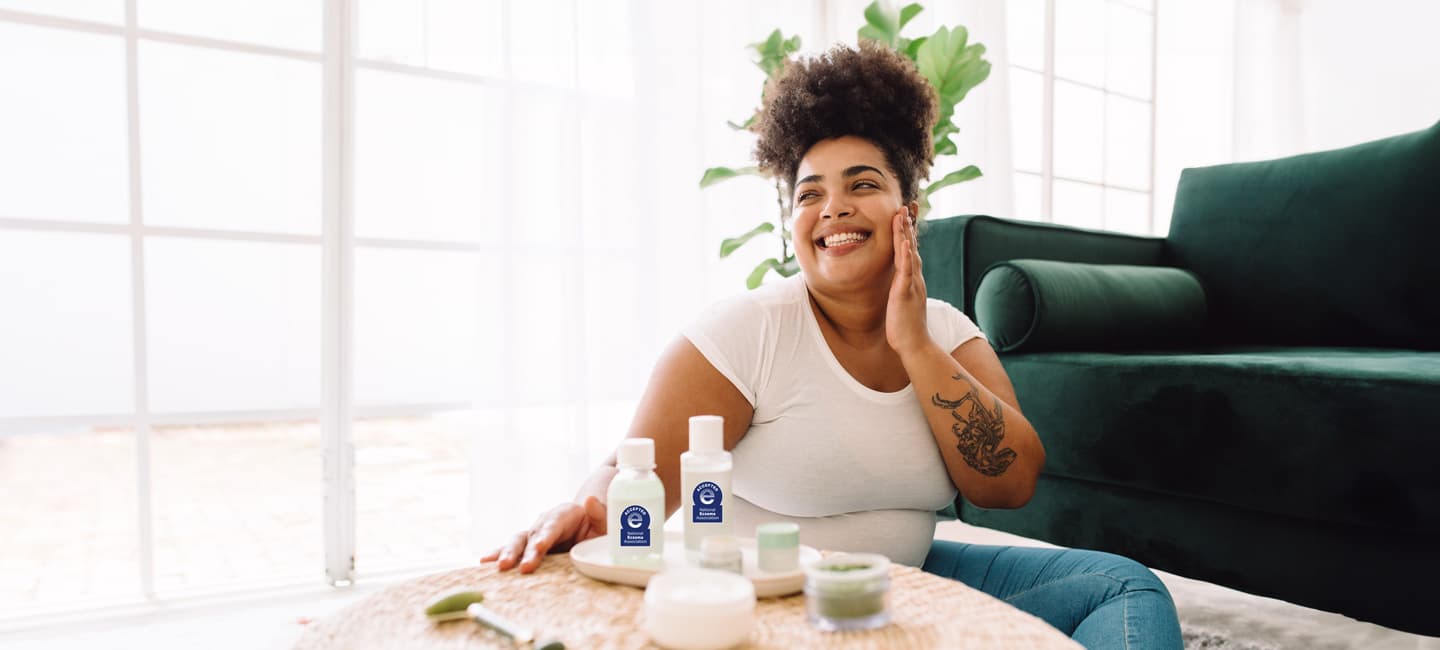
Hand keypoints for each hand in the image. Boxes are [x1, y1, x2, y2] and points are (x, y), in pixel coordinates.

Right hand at [480, 495, 606, 572]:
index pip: (553, 525)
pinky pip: (512, 549)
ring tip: (499, 566)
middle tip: (522, 567)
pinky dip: (497, 554)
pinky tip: (484, 562)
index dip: (545, 537)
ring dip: (507, 553)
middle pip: (532, 534)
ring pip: (517, 541)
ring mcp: (534, 533)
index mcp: (565, 514)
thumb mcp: (605, 522)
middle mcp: (545, 521)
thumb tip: (591, 500)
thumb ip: (600, 513)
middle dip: (525, 551)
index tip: (539, 548)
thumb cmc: (599, 528)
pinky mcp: (527, 545)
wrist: (590, 527)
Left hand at [885, 207, 932, 355]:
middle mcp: (915, 278)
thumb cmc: (906, 326)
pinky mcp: (905, 294)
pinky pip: (906, 272)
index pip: (910, 249)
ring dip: (906, 233)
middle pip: (912, 245)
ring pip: (909, 254)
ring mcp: (911, 284)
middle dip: (909, 223)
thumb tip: (899, 280)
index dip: (908, 230)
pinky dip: (905, 256)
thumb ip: (903, 287)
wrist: (915, 345)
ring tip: (903, 214)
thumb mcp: (903, 300)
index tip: (906, 211)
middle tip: (908, 202)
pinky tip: (904, 242)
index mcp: (912, 278)